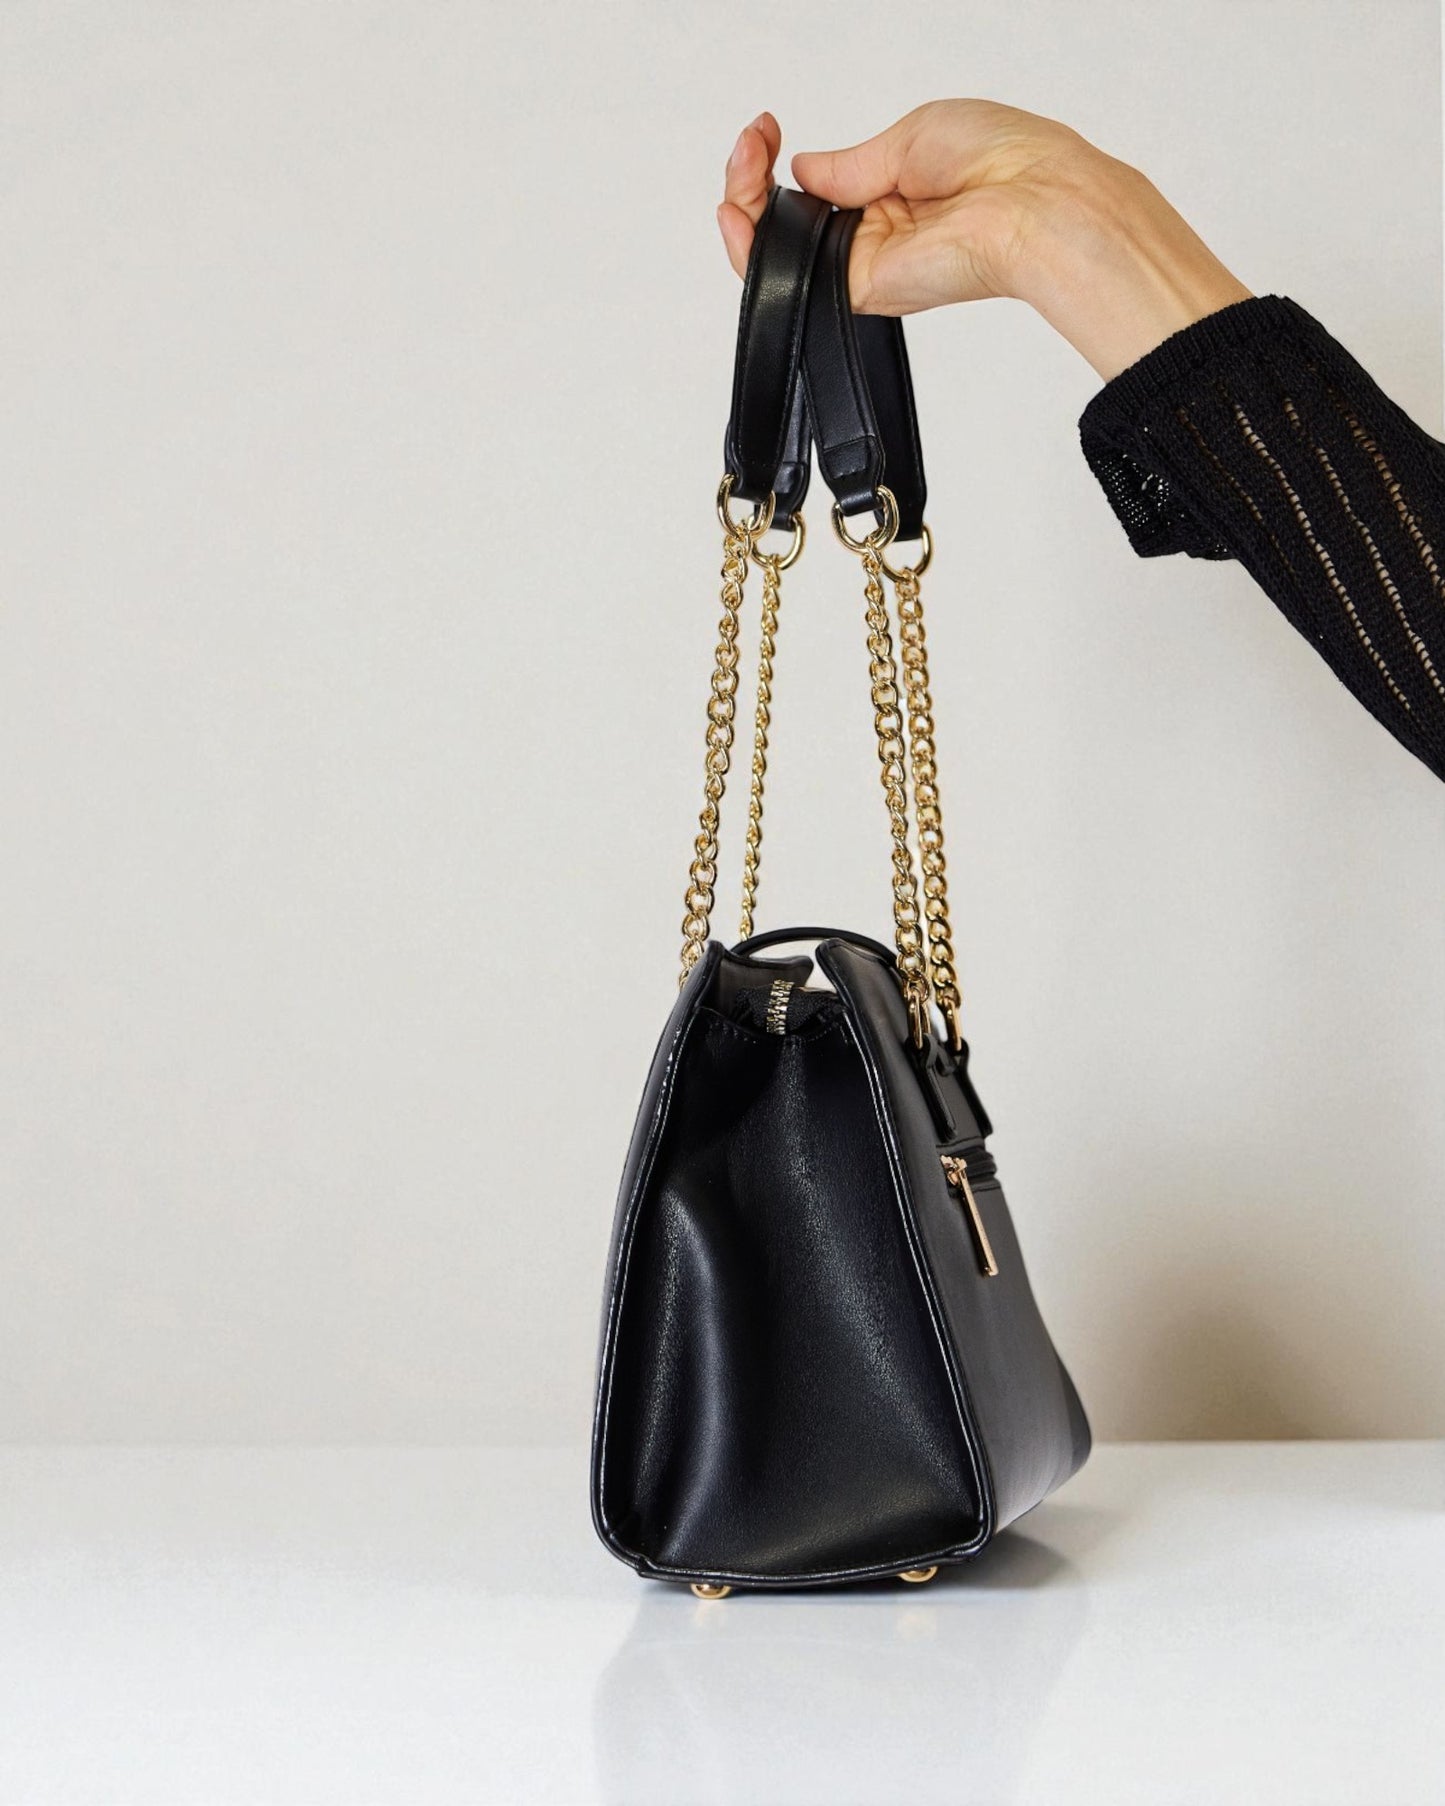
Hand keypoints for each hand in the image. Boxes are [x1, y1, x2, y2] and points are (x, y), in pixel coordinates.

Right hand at [719, 102, 1253, 380]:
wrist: (1033, 200)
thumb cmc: (1000, 158)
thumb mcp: (909, 137)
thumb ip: (848, 165)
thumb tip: (803, 171)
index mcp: (890, 194)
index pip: (813, 189)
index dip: (777, 159)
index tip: (767, 128)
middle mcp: (874, 236)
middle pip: (786, 224)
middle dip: (750, 180)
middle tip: (751, 145)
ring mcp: (864, 266)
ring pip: (776, 254)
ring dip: (743, 207)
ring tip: (744, 164)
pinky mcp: (858, 291)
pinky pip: (788, 280)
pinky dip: (752, 247)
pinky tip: (740, 209)